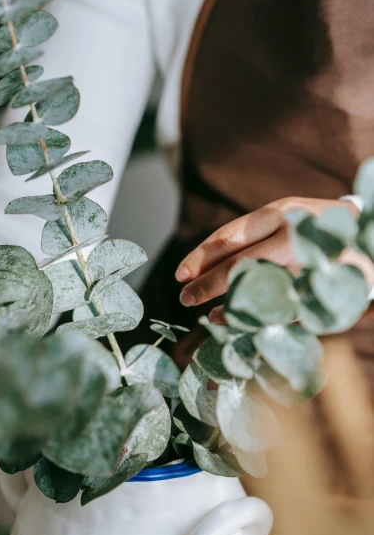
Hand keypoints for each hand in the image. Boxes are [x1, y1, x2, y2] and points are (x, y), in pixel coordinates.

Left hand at [175, 196, 370, 313]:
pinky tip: (238, 322)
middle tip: (184, 297)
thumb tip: (201, 270)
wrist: (372, 234)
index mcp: (280, 213)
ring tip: (208, 314)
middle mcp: (294, 234)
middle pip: (239, 264)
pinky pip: (285, 308)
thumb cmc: (317, 229)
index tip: (180, 274)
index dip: (200, 257)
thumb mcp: (286, 220)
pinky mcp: (327, 287)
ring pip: (260, 288)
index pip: (229, 236)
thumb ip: (250, 240)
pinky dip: (259, 317)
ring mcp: (312, 262)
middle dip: (206, 284)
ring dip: (229, 305)